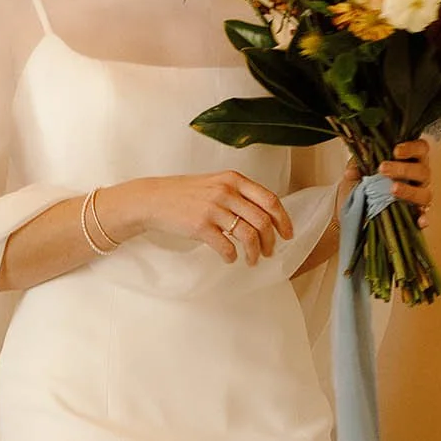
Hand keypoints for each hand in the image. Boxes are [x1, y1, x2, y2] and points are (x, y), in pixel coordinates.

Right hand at [105, 171, 293, 265]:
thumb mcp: (215, 183)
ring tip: (252, 261)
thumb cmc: (185, 193)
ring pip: (249, 236)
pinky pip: (227, 247)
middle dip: (271, 242)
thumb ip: (238, 193)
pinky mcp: (200, 226)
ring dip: (254, 253)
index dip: (284, 220)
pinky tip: (229, 259)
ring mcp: (213, 209)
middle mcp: (226, 191)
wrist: (153, 199)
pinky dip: (232, 257)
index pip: (270, 200)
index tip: (287, 234)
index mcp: (233, 179)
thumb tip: (265, 214)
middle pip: (263, 221)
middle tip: (269, 252)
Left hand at [342, 139, 433, 219]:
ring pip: (425, 193)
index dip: (412, 148)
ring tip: (392, 190)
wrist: (355, 210)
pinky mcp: (415, 214)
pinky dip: (423, 218)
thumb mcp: (357, 171)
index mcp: (410, 160)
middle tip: (383, 169)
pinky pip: (423, 216)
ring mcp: (419, 195)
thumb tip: (351, 171)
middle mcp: (418, 177)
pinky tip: (419, 220)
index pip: (420, 148)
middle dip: (403, 169)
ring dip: (409, 191)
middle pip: (422, 170)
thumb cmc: (362, 184)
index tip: (395, 151)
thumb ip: (356, 165)